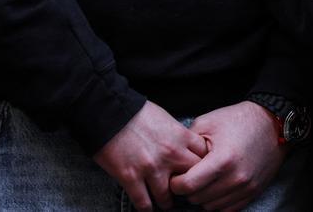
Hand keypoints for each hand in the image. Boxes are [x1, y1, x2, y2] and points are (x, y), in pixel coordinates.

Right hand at [93, 101, 207, 211]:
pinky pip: (143, 203)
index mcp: (180, 136)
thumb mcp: (165, 118)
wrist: (108, 110)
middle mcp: (170, 154)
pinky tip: (147, 207)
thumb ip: (177, 135)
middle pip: (192, 179)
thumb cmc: (135, 111)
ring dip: (166, 201)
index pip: (204, 157)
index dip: (203, 165)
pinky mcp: (131, 177)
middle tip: (183, 189)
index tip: (198, 170)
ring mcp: (151, 167)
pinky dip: (146, 208)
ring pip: (168, 197)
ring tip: (165, 201)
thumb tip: (183, 147)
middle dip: (188, 185)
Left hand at [169, 102, 283, 211]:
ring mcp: (246, 187)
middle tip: (188, 177)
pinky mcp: (253, 192)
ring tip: (203, 181)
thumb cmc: (238, 120)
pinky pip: (228, 209)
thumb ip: (188, 144)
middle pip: (198, 198)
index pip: (189, 186)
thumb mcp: (208, 122)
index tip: (175, 177)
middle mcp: (235, 177)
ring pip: (211, 206)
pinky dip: (218, 201)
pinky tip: (215, 187)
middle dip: (188, 190)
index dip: (176, 183)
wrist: (271, 124)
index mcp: (222, 159)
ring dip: (203, 197)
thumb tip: (174, 161)